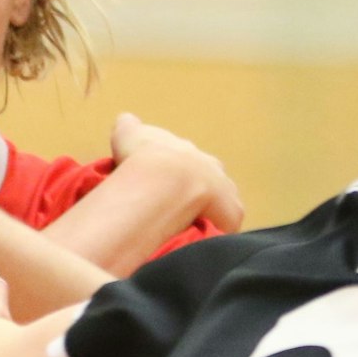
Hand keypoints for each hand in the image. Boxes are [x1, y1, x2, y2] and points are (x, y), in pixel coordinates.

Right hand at [109, 114, 242, 232]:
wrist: (166, 179)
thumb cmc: (144, 156)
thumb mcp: (128, 133)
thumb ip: (128, 127)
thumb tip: (125, 121)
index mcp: (187, 150)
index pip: (187, 158)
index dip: (176, 170)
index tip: (164, 180)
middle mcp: (211, 165)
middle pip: (210, 176)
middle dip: (199, 187)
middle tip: (179, 203)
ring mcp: (225, 188)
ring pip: (223, 198)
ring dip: (211, 208)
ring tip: (191, 222)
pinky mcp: (232, 211)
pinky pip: (229, 221)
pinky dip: (220, 228)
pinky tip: (204, 236)